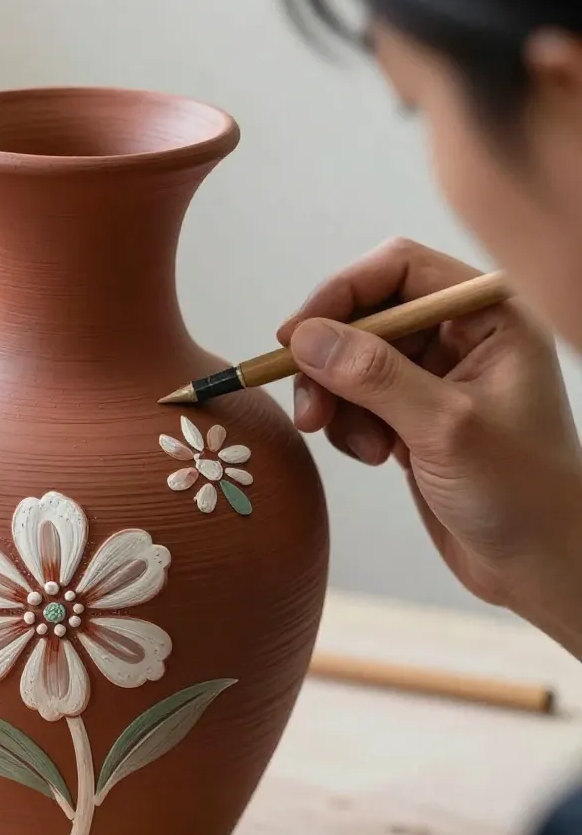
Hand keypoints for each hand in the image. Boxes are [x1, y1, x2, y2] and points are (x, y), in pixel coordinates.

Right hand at [279, 238, 581, 654]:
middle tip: (309, 410)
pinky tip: (377, 457)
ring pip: (351, 361)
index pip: (398, 270)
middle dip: (330, 361)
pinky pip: (355, 399)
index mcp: (488, 315)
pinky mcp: (412, 414)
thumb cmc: (520, 494)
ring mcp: (434, 376)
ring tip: (361, 448)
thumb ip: (373, 376)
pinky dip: (349, 426)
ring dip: (337, 401)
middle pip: (365, 315)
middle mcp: (460, 335)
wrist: (540, 565)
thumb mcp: (444, 428)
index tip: (295, 337)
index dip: (341, 294)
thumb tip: (304, 336)